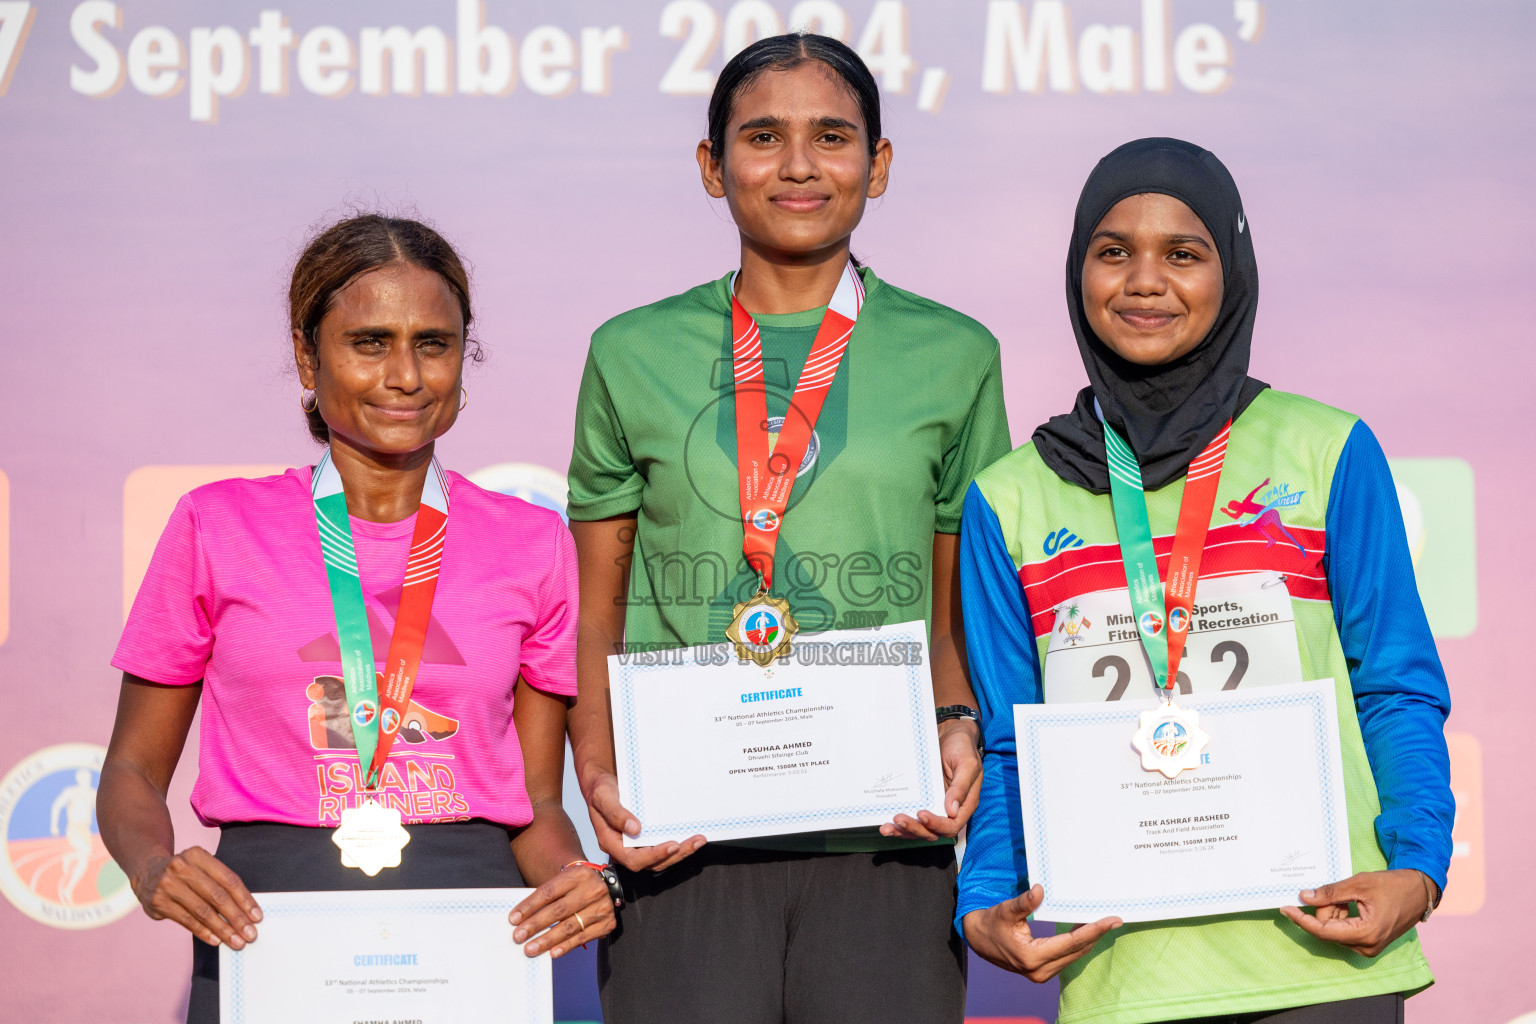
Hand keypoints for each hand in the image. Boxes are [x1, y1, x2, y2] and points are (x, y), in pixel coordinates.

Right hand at [131, 846, 261, 949]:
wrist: (147, 872)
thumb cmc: (185, 873)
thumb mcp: (201, 867)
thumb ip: (220, 884)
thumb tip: (245, 911)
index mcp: (198, 855)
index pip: (228, 880)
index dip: (245, 899)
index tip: (257, 916)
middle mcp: (182, 867)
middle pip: (217, 896)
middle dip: (237, 918)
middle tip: (250, 934)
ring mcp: (168, 885)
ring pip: (202, 911)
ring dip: (222, 929)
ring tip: (236, 941)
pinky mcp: (158, 902)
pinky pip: (187, 920)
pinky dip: (203, 932)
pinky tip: (216, 940)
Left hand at [509, 863, 617, 957]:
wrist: (604, 886)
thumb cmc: (576, 886)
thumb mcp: (564, 881)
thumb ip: (546, 896)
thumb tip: (521, 919)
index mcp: (578, 874)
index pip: (549, 892)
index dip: (529, 906)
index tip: (513, 919)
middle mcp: (593, 889)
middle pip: (559, 910)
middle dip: (536, 925)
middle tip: (518, 937)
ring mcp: (602, 907)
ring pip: (570, 926)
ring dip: (547, 940)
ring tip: (531, 948)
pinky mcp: (607, 923)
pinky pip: (583, 938)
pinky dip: (566, 946)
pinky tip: (552, 952)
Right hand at [585, 770, 703, 872]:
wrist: (604, 785)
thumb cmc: (601, 790)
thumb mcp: (603, 797)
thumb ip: (615, 813)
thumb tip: (634, 829)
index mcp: (611, 843)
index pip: (633, 859)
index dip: (654, 856)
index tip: (672, 845)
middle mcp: (624, 849)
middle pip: (652, 863)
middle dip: (675, 855)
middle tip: (695, 842)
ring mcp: (636, 846)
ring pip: (661, 859)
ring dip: (681, 852)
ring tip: (699, 840)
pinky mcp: (646, 839)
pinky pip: (663, 847)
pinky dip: (679, 844)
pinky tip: (691, 836)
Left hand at [881, 718, 981, 840]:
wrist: (950, 733)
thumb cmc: (962, 747)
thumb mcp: (967, 764)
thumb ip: (961, 787)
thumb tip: (951, 811)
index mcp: (963, 805)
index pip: (950, 826)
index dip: (936, 825)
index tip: (921, 814)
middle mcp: (947, 810)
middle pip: (932, 832)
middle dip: (914, 828)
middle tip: (898, 819)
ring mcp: (933, 805)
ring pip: (919, 828)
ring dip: (903, 831)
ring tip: (886, 828)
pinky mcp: (921, 799)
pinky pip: (911, 815)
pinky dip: (899, 822)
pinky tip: (886, 822)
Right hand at [963, 885, 1120, 981]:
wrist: (978, 940)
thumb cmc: (991, 923)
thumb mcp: (1006, 911)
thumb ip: (1024, 902)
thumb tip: (1040, 890)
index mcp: (1032, 956)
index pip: (1071, 942)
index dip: (1093, 930)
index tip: (1111, 921)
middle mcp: (1039, 970)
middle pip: (1077, 951)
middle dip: (1097, 935)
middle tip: (1115, 920)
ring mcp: (1041, 974)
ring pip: (1074, 956)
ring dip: (1089, 940)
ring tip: (1104, 924)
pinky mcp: (1042, 971)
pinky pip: (1067, 958)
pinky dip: (1078, 945)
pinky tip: (1086, 932)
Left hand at [1279, 869, 1428, 956]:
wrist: (1420, 892)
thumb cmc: (1393, 886)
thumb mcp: (1358, 884)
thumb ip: (1330, 893)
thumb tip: (1304, 897)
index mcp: (1365, 934)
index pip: (1323, 931)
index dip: (1301, 920)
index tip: (1285, 908)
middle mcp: (1366, 946)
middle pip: (1327, 930)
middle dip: (1325, 909)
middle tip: (1338, 892)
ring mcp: (1369, 947)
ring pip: (1334, 930)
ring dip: (1334, 912)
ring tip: (1350, 897)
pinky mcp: (1370, 943)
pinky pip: (1344, 931)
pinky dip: (1342, 916)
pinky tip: (1352, 904)